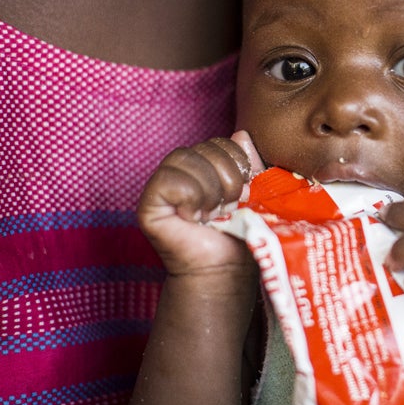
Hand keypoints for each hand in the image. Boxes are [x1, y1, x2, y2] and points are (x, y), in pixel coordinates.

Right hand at [137, 131, 265, 276]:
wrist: (224, 270)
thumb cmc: (240, 234)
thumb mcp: (255, 193)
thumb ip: (250, 164)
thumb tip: (242, 135)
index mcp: (204, 165)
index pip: (220, 142)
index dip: (238, 163)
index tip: (244, 193)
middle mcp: (179, 170)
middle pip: (204, 147)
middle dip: (227, 178)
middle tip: (229, 207)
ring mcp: (160, 185)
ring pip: (186, 159)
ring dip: (210, 190)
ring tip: (213, 214)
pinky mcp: (148, 204)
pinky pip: (169, 180)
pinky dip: (190, 197)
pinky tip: (194, 217)